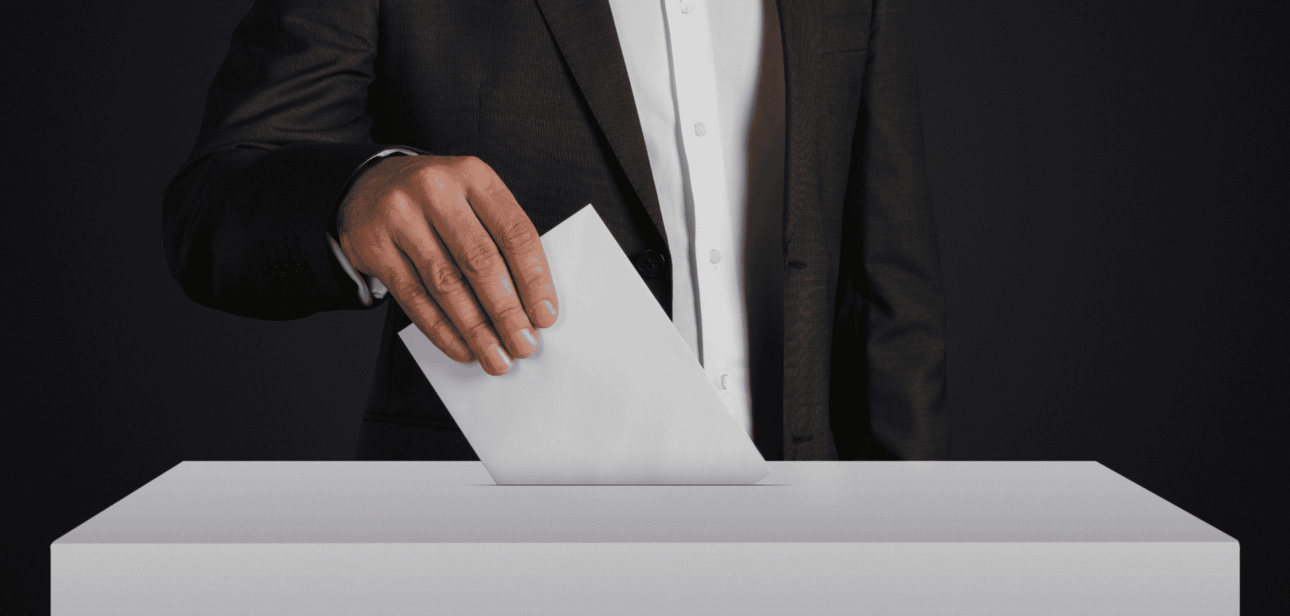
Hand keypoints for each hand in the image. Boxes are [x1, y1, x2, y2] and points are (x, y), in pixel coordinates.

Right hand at [336, 155, 557, 374]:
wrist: (368, 186)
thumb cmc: (435, 201)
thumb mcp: (472, 199)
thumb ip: (499, 239)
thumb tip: (529, 304)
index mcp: (473, 175)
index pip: (514, 232)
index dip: (534, 279)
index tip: (545, 316)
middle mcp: (436, 190)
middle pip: (480, 261)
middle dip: (506, 312)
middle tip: (523, 344)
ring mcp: (400, 216)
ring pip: (445, 284)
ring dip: (475, 328)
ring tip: (495, 355)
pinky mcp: (373, 245)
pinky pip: (413, 296)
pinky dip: (440, 328)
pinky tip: (460, 346)